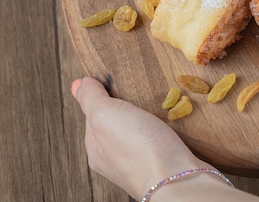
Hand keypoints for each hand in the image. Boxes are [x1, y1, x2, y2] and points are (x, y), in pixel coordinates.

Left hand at [71, 77, 212, 199]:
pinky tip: (173, 116)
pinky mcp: (166, 160)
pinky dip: (168, 124)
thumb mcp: (105, 115)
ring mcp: (143, 161)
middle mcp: (117, 158)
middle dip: (130, 103)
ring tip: (159, 101)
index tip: (114, 80)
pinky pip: (163, 136)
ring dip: (152, 113)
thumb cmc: (139, 150)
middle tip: (139, 89)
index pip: (93, 114)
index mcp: (97, 150)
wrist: (179, 179)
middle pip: (119, 121)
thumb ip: (91, 98)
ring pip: (143, 129)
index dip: (102, 95)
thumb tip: (78, 84)